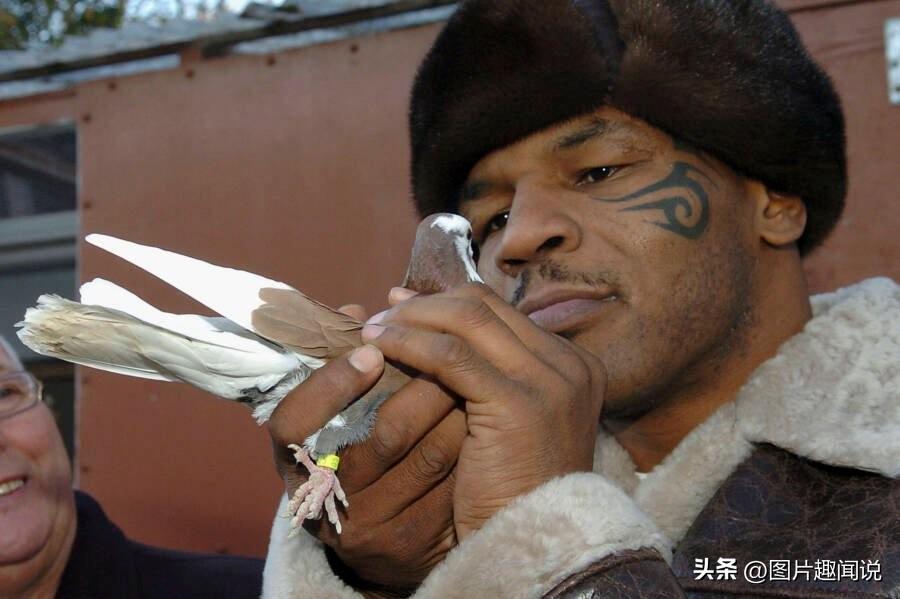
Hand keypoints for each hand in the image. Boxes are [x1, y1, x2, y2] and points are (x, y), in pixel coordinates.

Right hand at [268, 303, 465, 593]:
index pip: (293, 424)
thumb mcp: (337, 415)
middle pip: (379, 436)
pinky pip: (456, 483)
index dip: (331, 383)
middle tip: (447, 347)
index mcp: (296, 461)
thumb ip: (343, 366)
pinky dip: (475, 442)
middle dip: (422, 383)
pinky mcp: (415, 544)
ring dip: (459, 405)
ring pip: (429, 456)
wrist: (387, 537)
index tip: (370, 349)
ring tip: (477, 371)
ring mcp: (374, 525)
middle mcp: (327, 500)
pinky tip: (489, 415)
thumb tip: (354, 307)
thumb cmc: (359, 452)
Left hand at [362, 283, 605, 539]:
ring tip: (375, 328)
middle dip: (428, 303)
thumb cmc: (511, 488)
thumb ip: (493, 378)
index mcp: (571, 364)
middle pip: (485, 306)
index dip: (448, 303)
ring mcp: (548, 380)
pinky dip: (411, 344)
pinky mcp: (517, 403)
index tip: (406, 306)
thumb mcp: (510, 422)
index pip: (500, 312)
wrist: (532, 540)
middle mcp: (568, 364)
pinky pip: (451, 356)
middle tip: (386, 309)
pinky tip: (381, 347)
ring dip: (413, 319)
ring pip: (467, 321)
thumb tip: (444, 337)